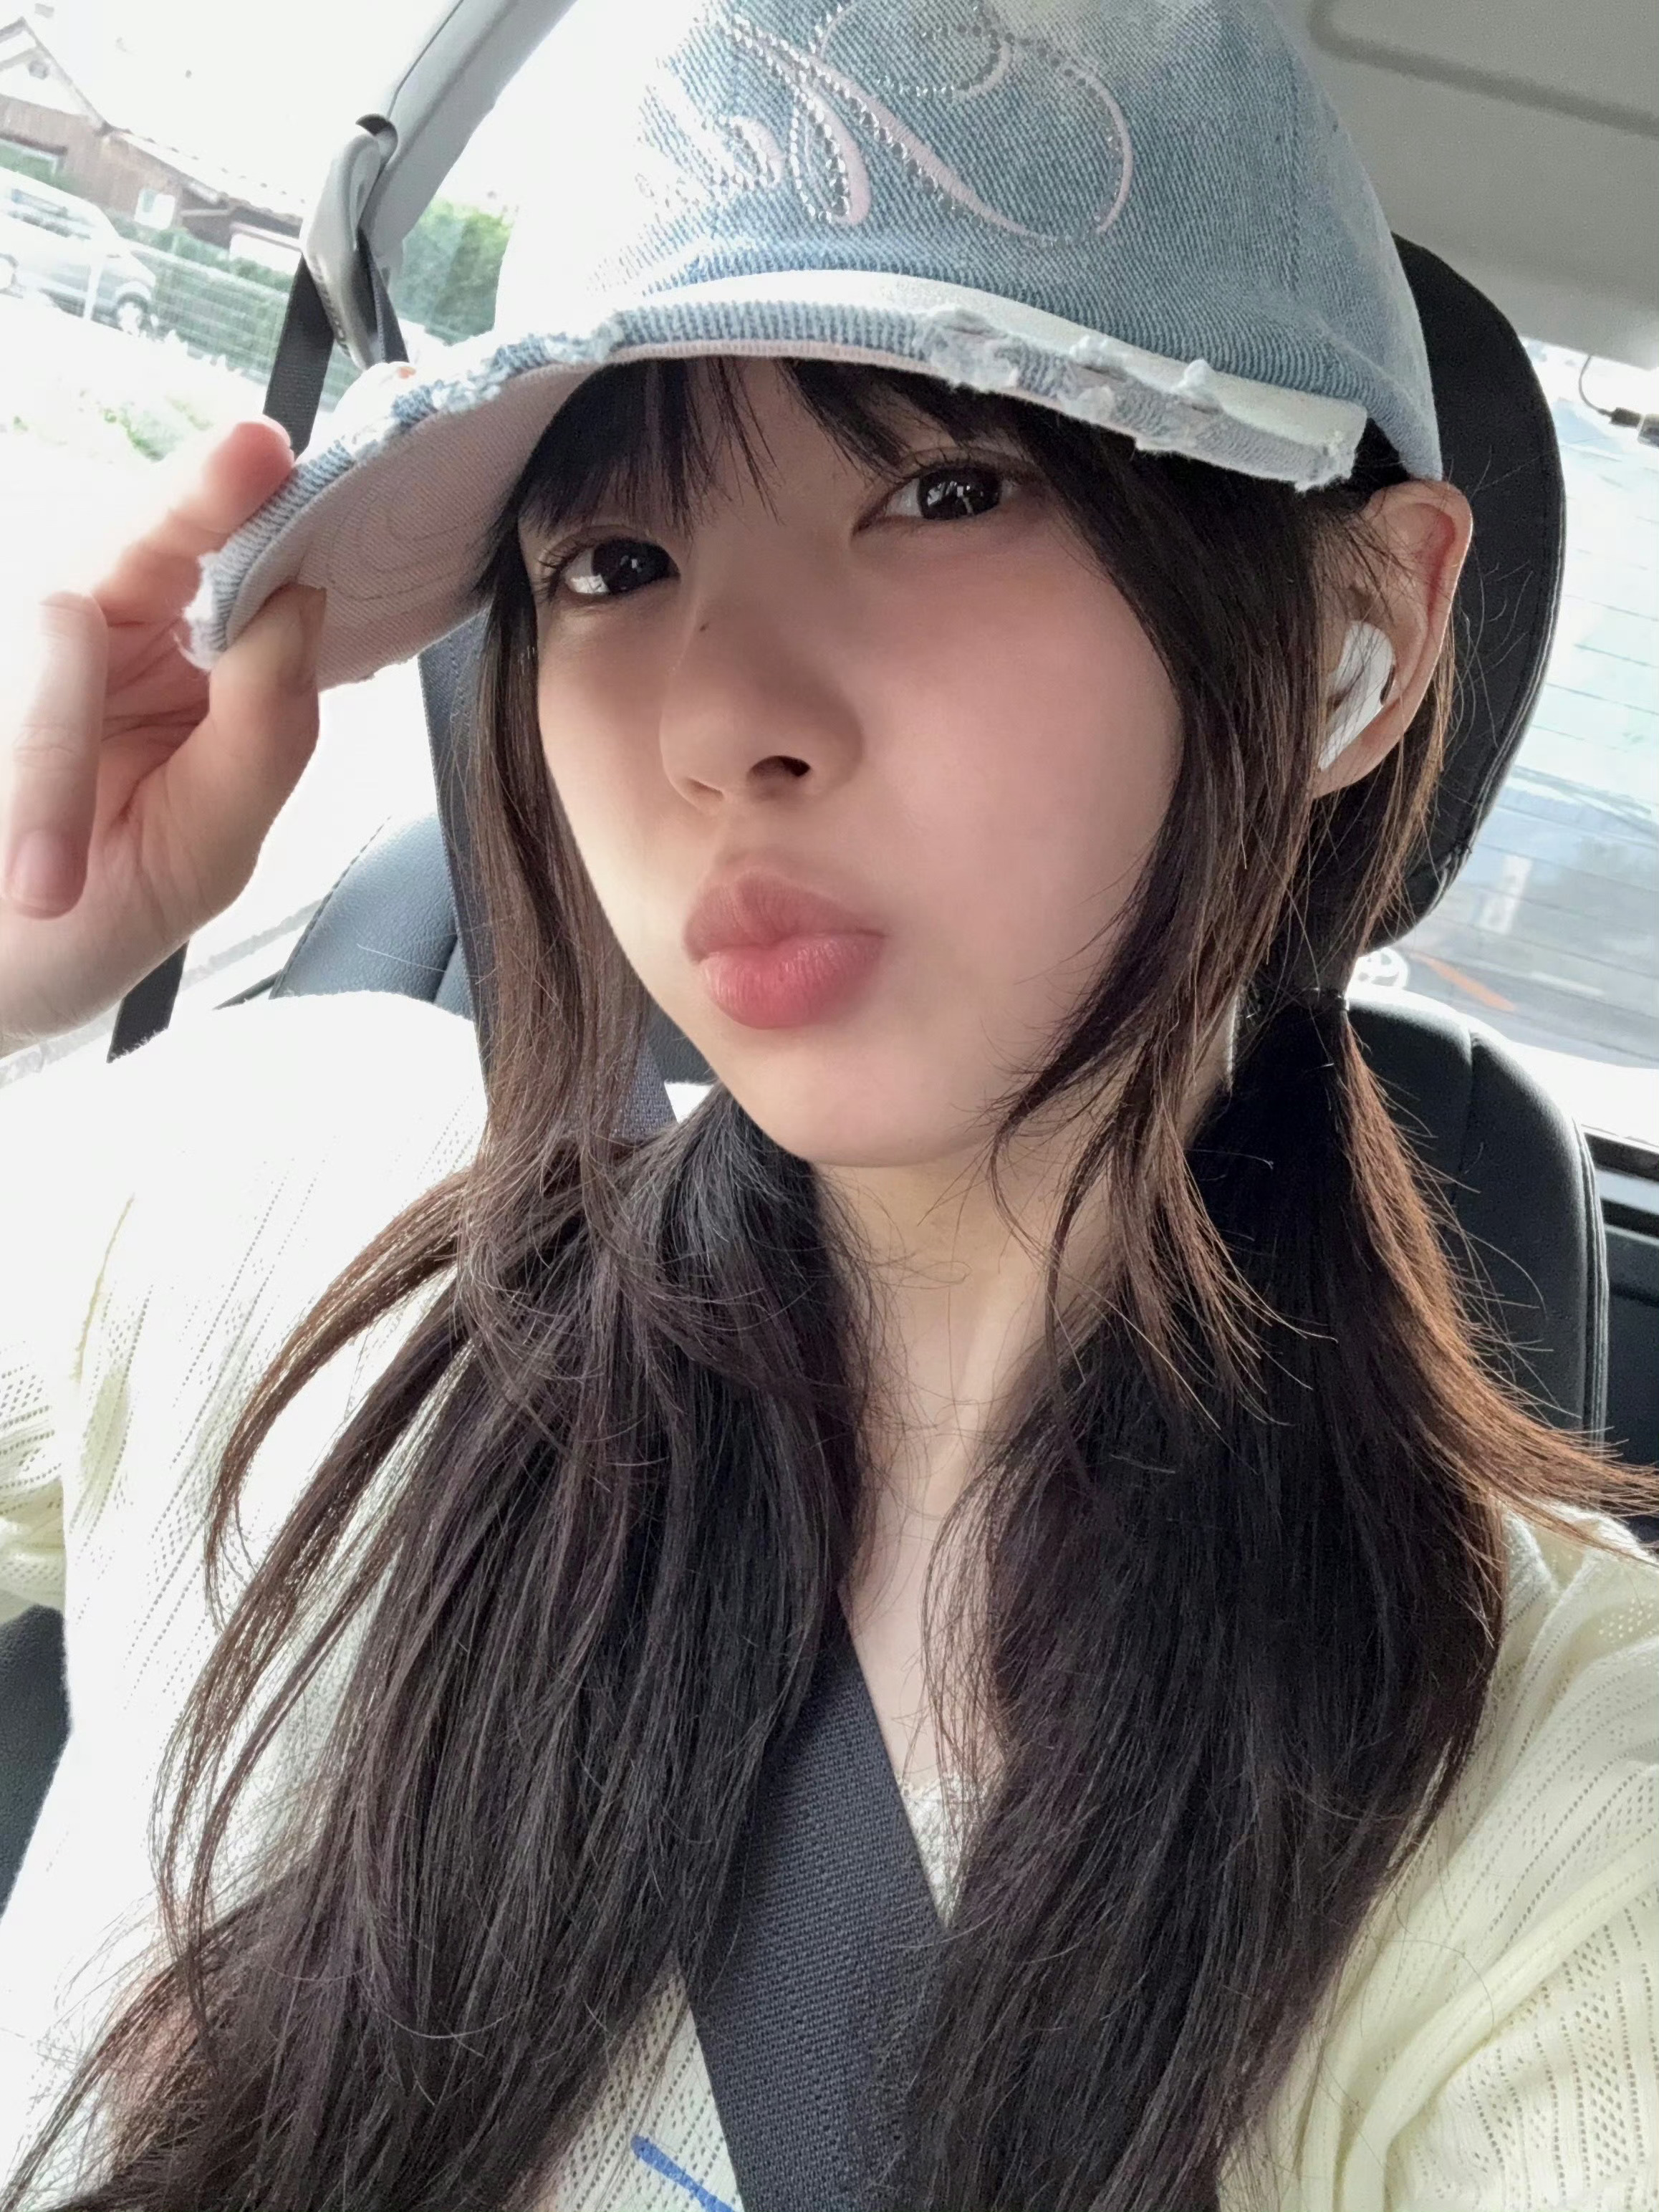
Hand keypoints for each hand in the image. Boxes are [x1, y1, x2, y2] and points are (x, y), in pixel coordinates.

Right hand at [0, 417, 324, 1049]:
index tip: (295, 449)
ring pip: (57, 616)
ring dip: (59, 745)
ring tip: (60, 868)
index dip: (271, 501)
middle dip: (199, 496)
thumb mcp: (208, 849)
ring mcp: (31, 657)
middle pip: (150, 536)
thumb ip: (265, 735)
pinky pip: (10, 694)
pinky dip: (29, 788)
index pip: (242, 565)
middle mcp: (112, 636)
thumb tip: (302, 607)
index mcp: (193, 665)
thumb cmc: (99, 917)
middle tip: (253, 449)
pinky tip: (41, 876)